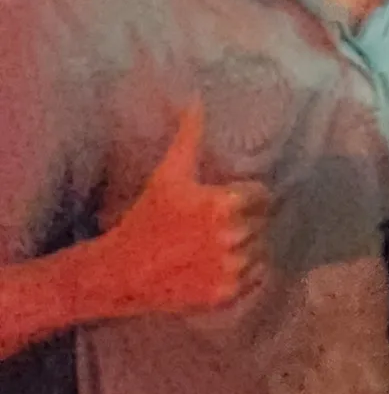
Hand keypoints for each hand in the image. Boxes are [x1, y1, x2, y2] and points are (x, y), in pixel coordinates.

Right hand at [95, 104, 267, 318]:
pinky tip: (220, 264)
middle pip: (264, 223)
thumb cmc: (146, 218)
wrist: (120, 272)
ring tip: (219, 244)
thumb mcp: (168, 174)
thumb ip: (189, 136)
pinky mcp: (227, 295)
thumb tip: (196, 99)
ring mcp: (232, 269)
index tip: (232, 200)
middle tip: (220, 224)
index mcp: (225, 205)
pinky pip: (257, 277)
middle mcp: (234, 238)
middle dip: (247, 221)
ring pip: (263, 250)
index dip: (249, 196)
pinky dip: (246, 272)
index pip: (263, 196)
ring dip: (248, 246)